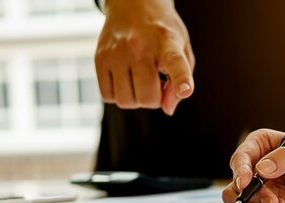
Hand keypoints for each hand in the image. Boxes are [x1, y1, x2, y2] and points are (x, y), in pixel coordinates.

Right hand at [95, 0, 194, 114]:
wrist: (133, 4)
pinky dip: (117, 95)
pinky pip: (108, 96)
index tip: (185, 90)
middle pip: (147, 98)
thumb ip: (182, 79)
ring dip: (135, 99)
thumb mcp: (182, 49)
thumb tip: (167, 109)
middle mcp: (140, 46)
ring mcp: (117, 52)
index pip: (175, 62)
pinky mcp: (99, 58)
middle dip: (154, 99)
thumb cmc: (162, 33)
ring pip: (126, 101)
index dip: (181, 79)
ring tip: (139, 79)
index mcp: (167, 42)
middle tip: (155, 83)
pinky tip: (124, 78)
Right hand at [222, 125, 284, 202]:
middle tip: (268, 199)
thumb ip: (284, 159)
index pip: (242, 156)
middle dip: (248, 191)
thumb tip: (261, 169)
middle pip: (237, 178)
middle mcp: (258, 162)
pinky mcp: (269, 197)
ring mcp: (262, 182)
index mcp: (262, 143)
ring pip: (243, 195)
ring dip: (255, 202)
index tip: (245, 183)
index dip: (240, 170)